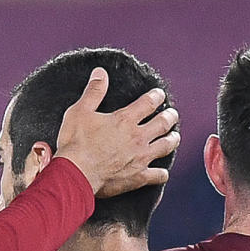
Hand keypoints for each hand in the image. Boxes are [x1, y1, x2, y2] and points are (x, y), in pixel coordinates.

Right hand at [52, 68, 180, 199]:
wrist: (75, 174)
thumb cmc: (76, 144)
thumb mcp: (80, 112)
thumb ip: (93, 92)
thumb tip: (100, 73)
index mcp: (125, 120)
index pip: (149, 103)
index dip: (156, 97)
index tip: (159, 95)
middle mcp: (138, 137)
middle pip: (163, 123)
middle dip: (170, 117)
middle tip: (172, 114)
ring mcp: (141, 158)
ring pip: (166, 146)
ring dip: (172, 140)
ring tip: (174, 137)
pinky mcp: (138, 177)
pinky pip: (158, 176)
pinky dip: (162, 173)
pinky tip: (162, 172)